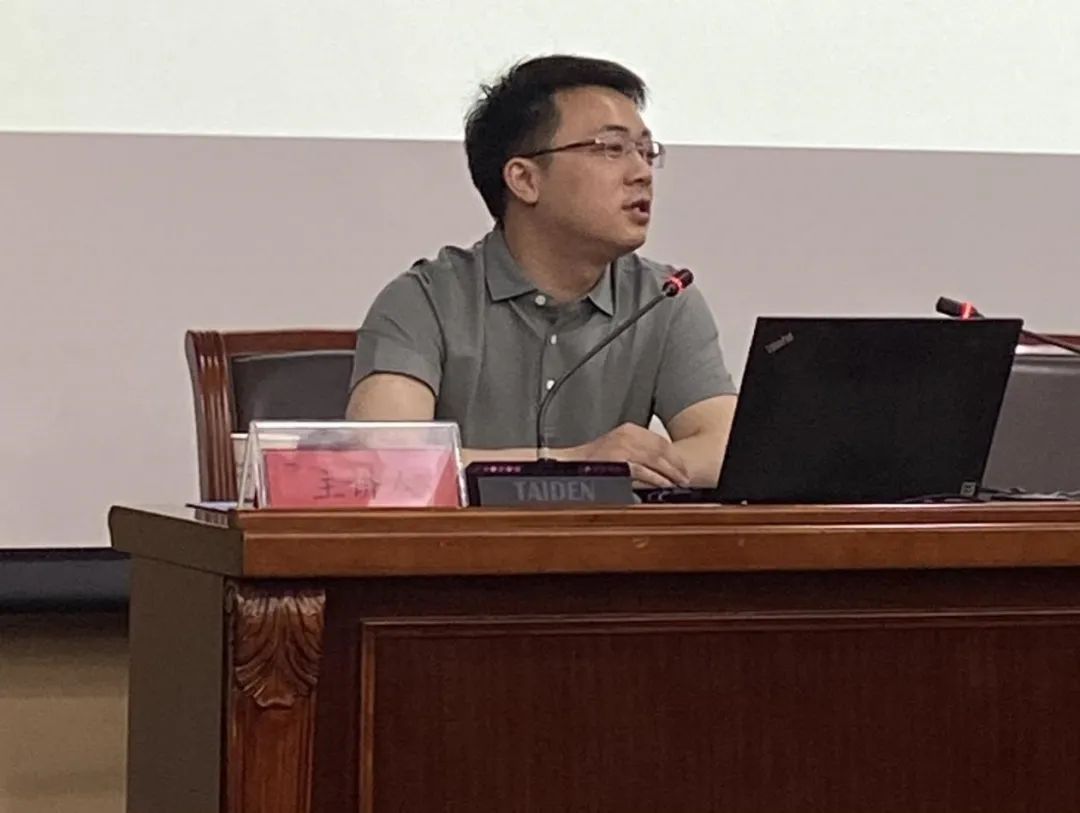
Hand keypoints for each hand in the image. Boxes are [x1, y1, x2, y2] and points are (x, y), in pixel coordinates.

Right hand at [571, 423, 690, 487]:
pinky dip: (656, 479)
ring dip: (670, 473)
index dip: (675, 455)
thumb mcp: (617, 448)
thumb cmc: (592, 460)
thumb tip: (658, 463)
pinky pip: (642, 471)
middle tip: (685, 477)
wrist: (569, 463)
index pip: (660, 441)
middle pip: (661, 450)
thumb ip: (637, 451)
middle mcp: (627, 435)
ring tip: (678, 483)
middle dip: (676, 465)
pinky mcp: (617, 462)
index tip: (683, 467)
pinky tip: (663, 485)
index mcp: (628, 430)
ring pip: (655, 460)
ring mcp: (622, 448)